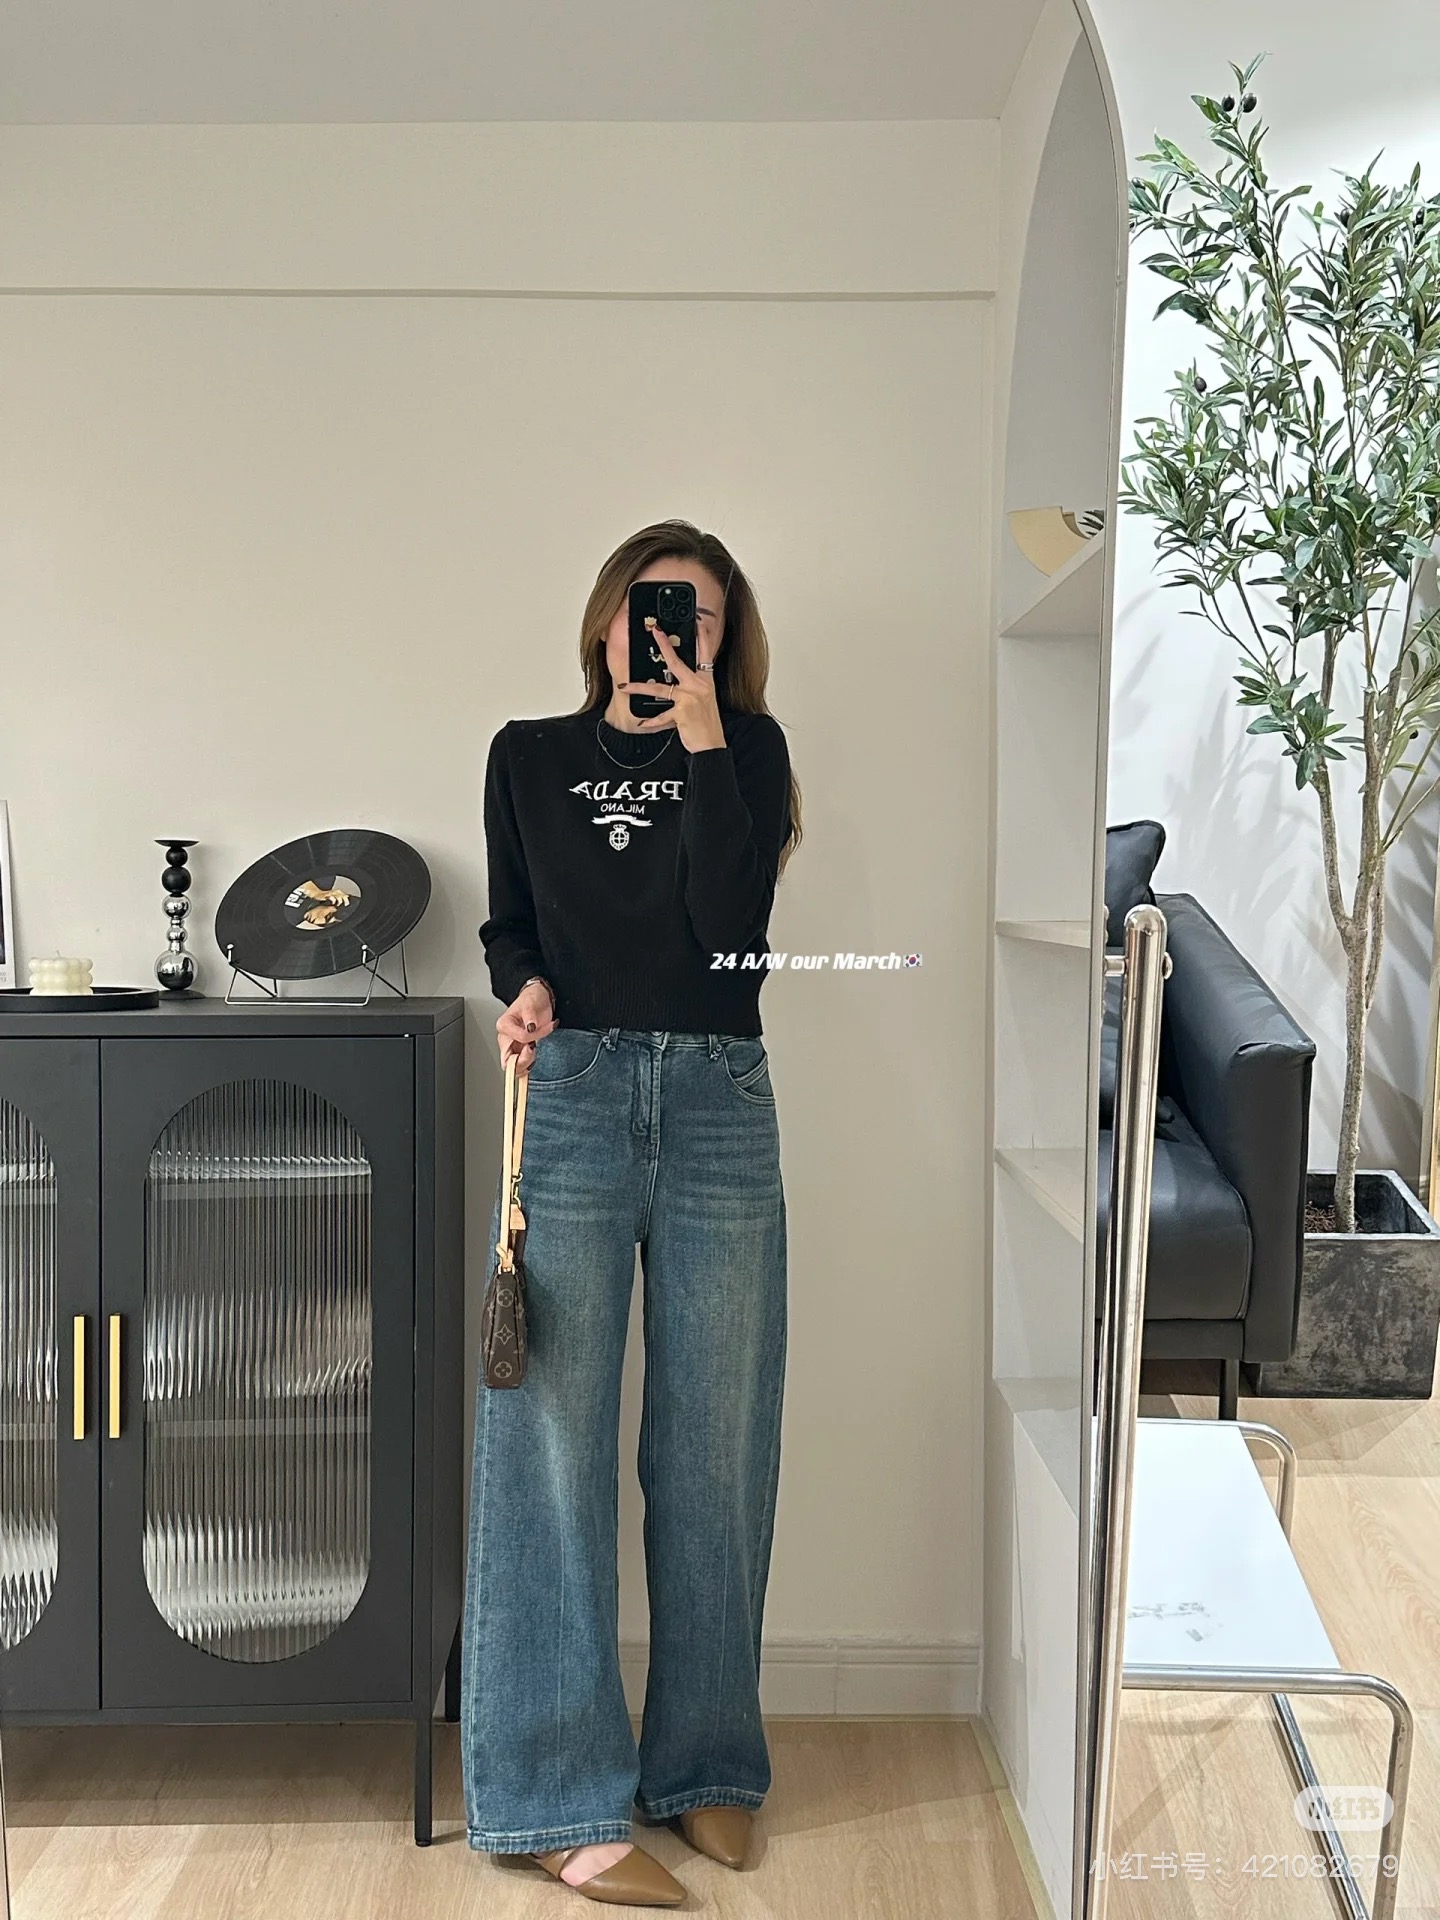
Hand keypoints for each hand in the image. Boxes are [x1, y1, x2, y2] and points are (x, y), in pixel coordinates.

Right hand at [496, 979, 556, 1072]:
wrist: (540, 999)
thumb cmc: (532, 999)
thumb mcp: (530, 1003)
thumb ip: (530, 1015)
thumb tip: (530, 1027)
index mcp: (504, 1025)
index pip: (515, 1039)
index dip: (530, 1038)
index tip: (542, 1032)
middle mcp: (506, 1038)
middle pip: (508, 1061)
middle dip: (524, 1059)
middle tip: (535, 1048)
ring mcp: (514, 1045)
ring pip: (515, 1067)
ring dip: (528, 1062)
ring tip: (536, 1048)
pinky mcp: (522, 1050)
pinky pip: (523, 1065)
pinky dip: (530, 1064)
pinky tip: (537, 1055)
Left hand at [618, 621, 725, 752]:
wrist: (711, 745)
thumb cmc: (706, 723)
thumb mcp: (705, 700)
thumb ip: (693, 686)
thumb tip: (677, 679)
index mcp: (705, 680)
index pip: (705, 653)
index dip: (701, 636)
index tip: (697, 622)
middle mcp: (699, 686)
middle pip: (677, 662)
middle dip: (665, 645)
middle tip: (655, 631)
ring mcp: (690, 698)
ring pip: (659, 688)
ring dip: (639, 687)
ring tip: (624, 686)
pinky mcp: (682, 712)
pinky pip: (661, 715)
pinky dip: (651, 720)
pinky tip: (642, 722)